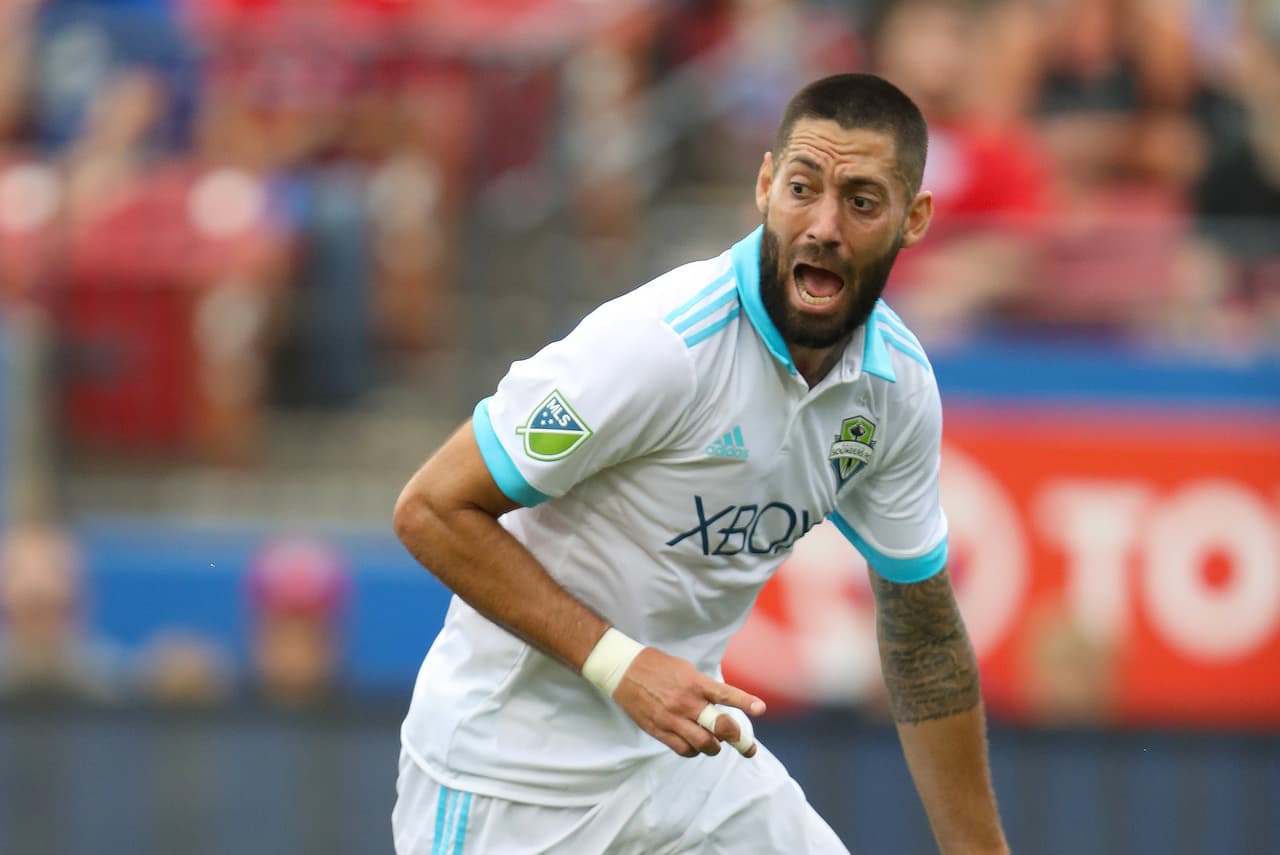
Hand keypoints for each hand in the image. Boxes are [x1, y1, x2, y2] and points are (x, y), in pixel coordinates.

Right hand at [611, 646, 765, 757]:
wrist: (622, 670)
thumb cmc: (657, 666)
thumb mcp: (685, 669)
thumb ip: (704, 687)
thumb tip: (722, 705)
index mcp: (694, 683)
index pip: (725, 694)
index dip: (745, 702)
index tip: (760, 709)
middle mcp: (686, 702)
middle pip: (719, 727)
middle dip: (738, 739)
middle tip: (747, 747)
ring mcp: (671, 719)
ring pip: (703, 745)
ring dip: (715, 747)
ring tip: (716, 744)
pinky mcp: (658, 730)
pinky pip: (683, 750)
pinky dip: (694, 751)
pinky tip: (695, 745)